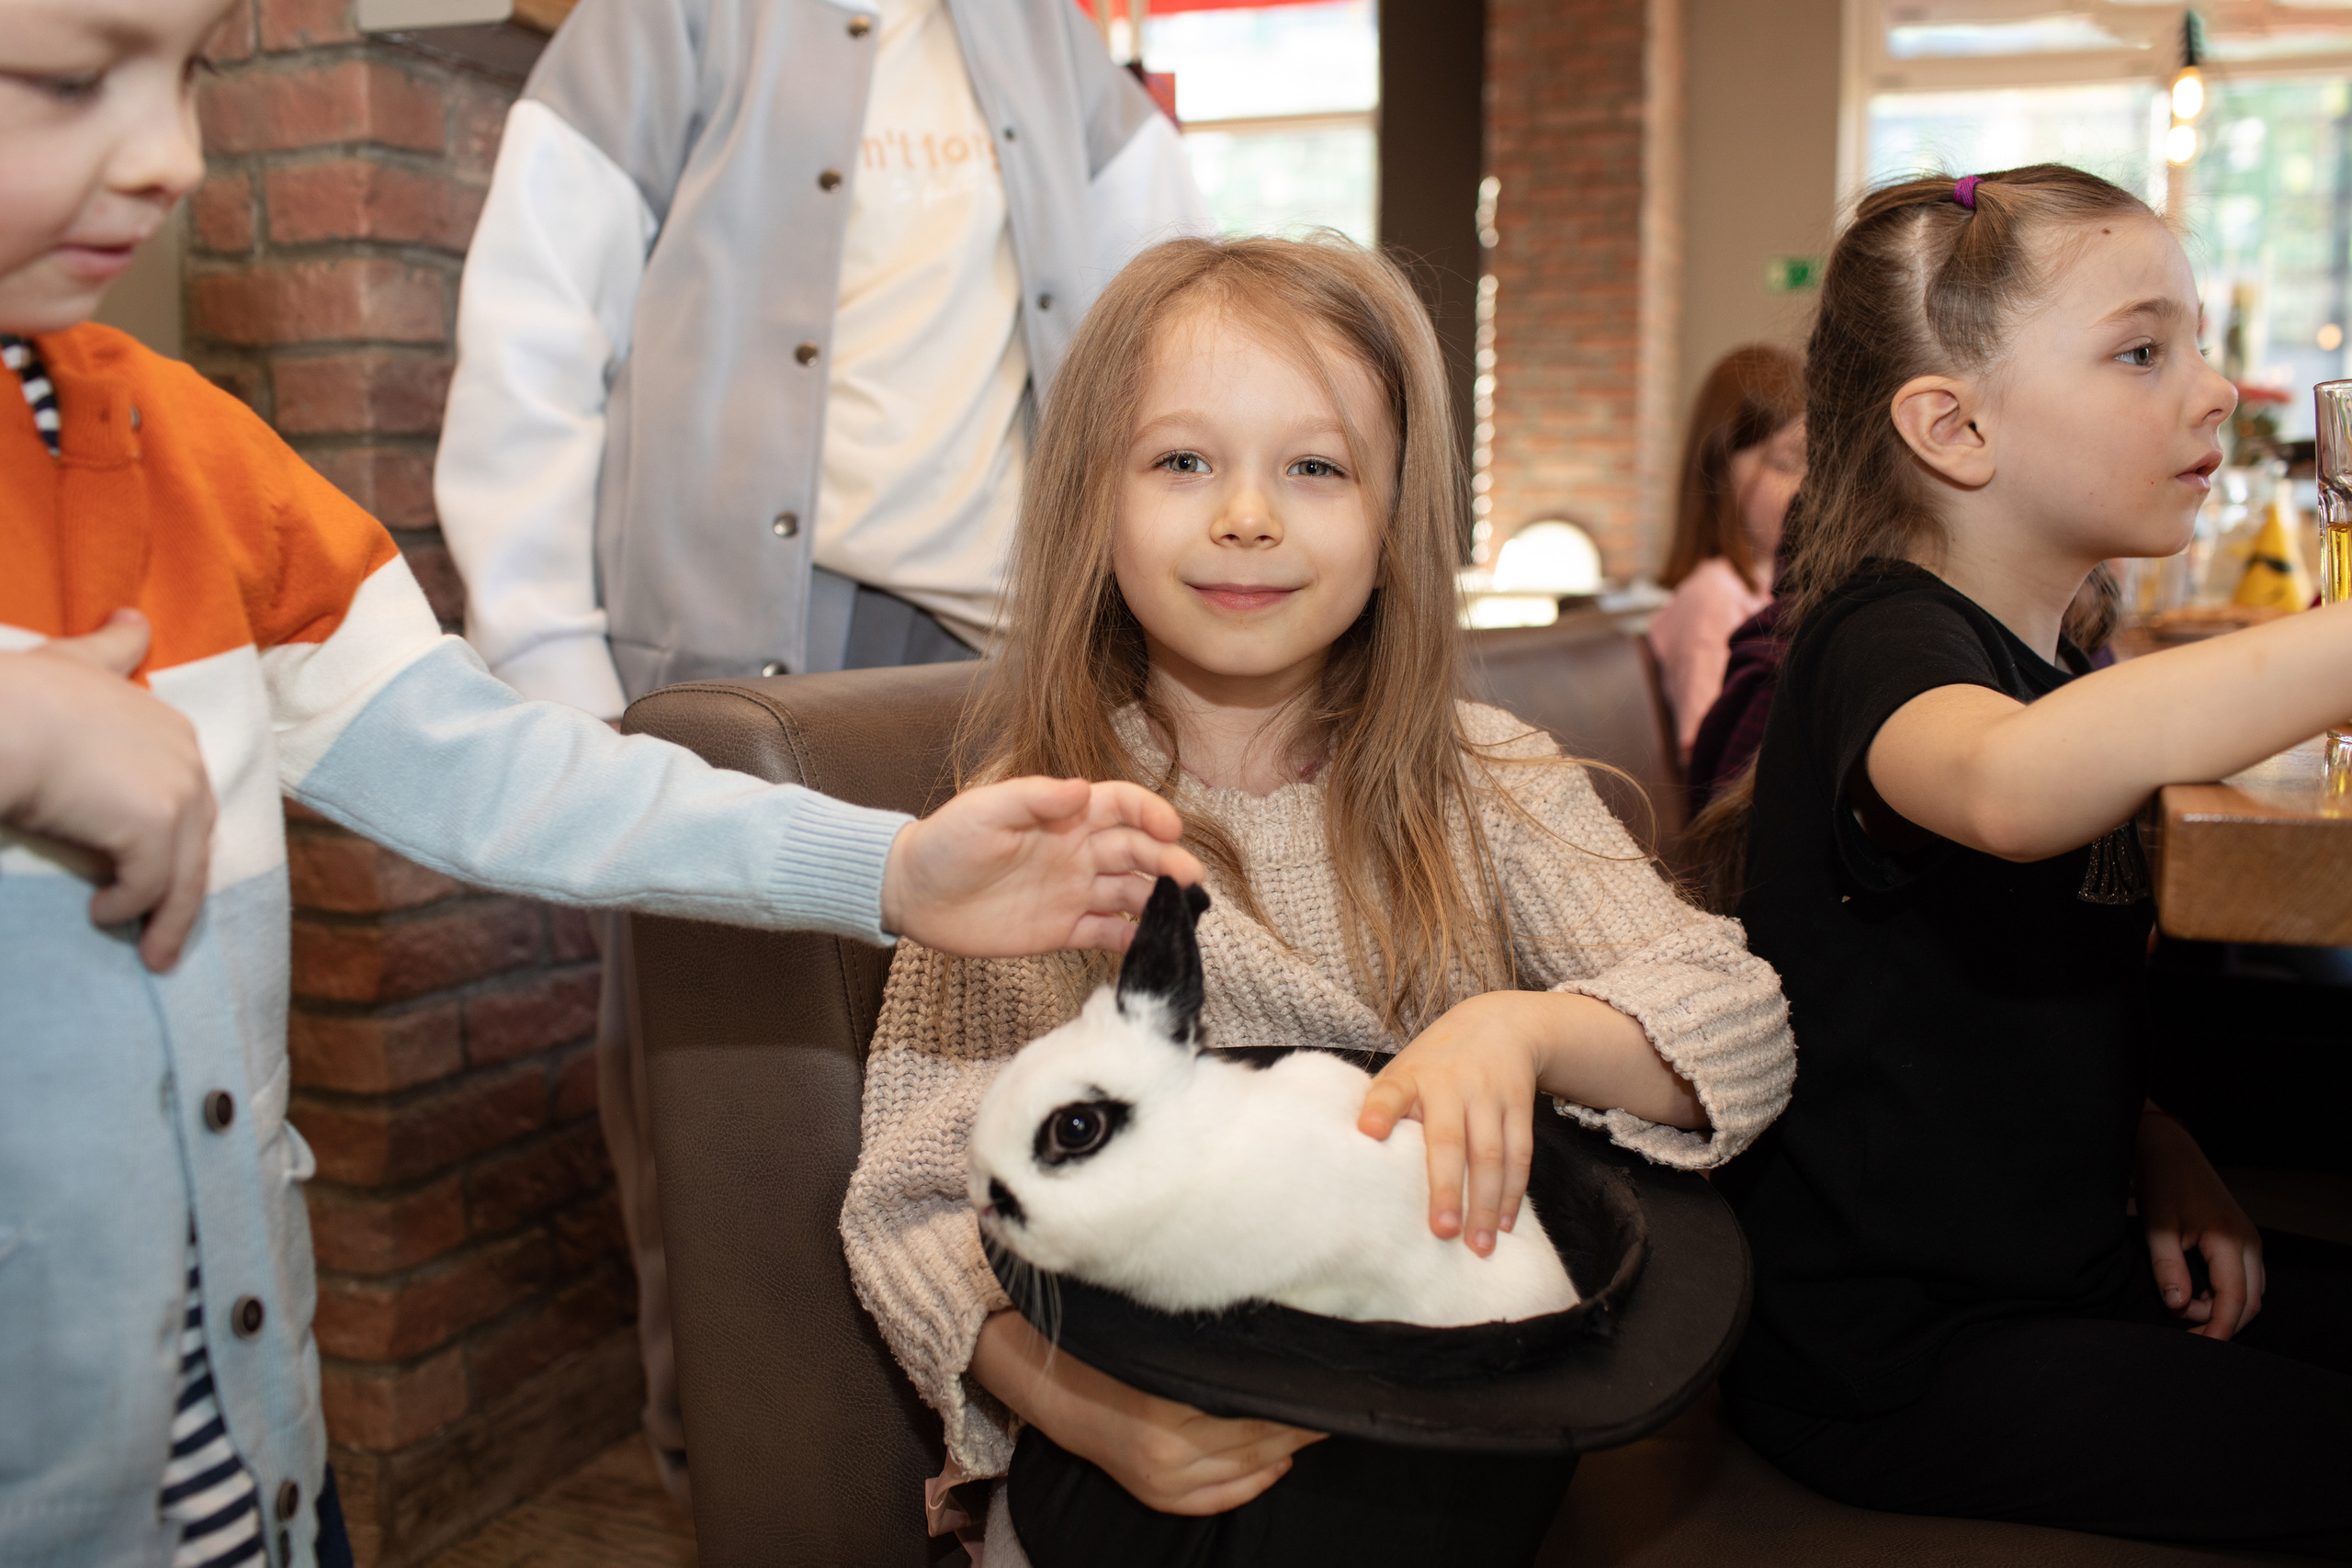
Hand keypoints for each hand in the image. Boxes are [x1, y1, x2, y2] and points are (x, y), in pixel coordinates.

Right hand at [0, 610, 215, 970]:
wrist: (0, 717)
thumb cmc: (22, 693)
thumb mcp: (76, 661)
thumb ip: (113, 648)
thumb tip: (137, 618)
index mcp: (174, 732)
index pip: (186, 804)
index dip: (173, 843)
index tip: (153, 877)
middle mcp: (188, 761)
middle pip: (194, 843)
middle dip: (180, 893)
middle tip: (160, 937)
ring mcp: (177, 793)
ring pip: (182, 874)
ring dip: (166, 920)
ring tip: (151, 956)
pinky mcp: (155, 826)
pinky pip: (153, 884)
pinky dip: (131, 906)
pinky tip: (102, 913)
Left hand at [880, 777, 1202, 956]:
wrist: (913, 895)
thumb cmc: (947, 842)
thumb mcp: (986, 811)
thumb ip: (1035, 798)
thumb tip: (1081, 789)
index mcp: (1065, 816)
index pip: (1122, 806)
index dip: (1150, 813)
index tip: (1170, 829)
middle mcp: (1078, 851)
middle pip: (1136, 852)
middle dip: (1167, 861)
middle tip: (1190, 879)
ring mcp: (1073, 892)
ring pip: (1131, 893)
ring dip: (1160, 900)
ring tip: (1183, 913)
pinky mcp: (1062, 930)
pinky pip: (1107, 934)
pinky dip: (1133, 940)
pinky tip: (1152, 947)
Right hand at [971, 1311, 1321, 1514]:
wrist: (1050, 1387)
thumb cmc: (1107, 1350)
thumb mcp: (1160, 1344)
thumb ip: (1212, 1353)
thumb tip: (1274, 1346)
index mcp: (1167, 1411)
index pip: (1256, 1409)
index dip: (1295, 1395)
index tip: (1326, 1375)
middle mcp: (1168, 1456)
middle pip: (1259, 1441)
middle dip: (1300, 1420)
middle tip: (1334, 1396)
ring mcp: (1164, 1483)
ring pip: (1247, 1468)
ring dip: (1288, 1446)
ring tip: (1317, 1421)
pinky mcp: (1159, 1497)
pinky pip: (1222, 1498)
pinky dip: (1258, 1480)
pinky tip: (1283, 1460)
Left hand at [1360, 990, 1703, 1254]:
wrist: (1499, 1024)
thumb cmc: (1434, 1065)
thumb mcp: (1403, 1073)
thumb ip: (1385, 1113)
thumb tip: (1355, 1171)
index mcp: (1411, 1077)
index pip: (1391, 1093)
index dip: (1380, 1111)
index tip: (1368, 1132)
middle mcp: (1451, 1085)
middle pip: (1449, 1140)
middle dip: (1447, 1187)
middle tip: (1441, 1231)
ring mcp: (1488, 1096)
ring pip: (1491, 1154)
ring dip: (1486, 1204)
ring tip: (1478, 1246)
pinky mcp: (1519, 1107)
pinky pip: (1519, 1154)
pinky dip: (1513, 1192)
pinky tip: (1505, 1224)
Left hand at [2138, 1107, 2263, 1340]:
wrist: (2170, 1149)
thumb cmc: (2161, 1184)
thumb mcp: (2157, 1227)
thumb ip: (2167, 1268)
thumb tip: (2177, 1307)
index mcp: (2230, 1241)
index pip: (2234, 1301)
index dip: (2218, 1329)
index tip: (2198, 1349)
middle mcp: (2250, 1244)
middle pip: (2250, 1303)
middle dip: (2220, 1323)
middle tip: (2183, 1330)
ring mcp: (2250, 1241)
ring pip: (2249, 1293)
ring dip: (2220, 1308)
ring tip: (2181, 1305)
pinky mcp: (2241, 1239)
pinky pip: (2242, 1279)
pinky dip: (2222, 1294)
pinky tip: (2191, 1293)